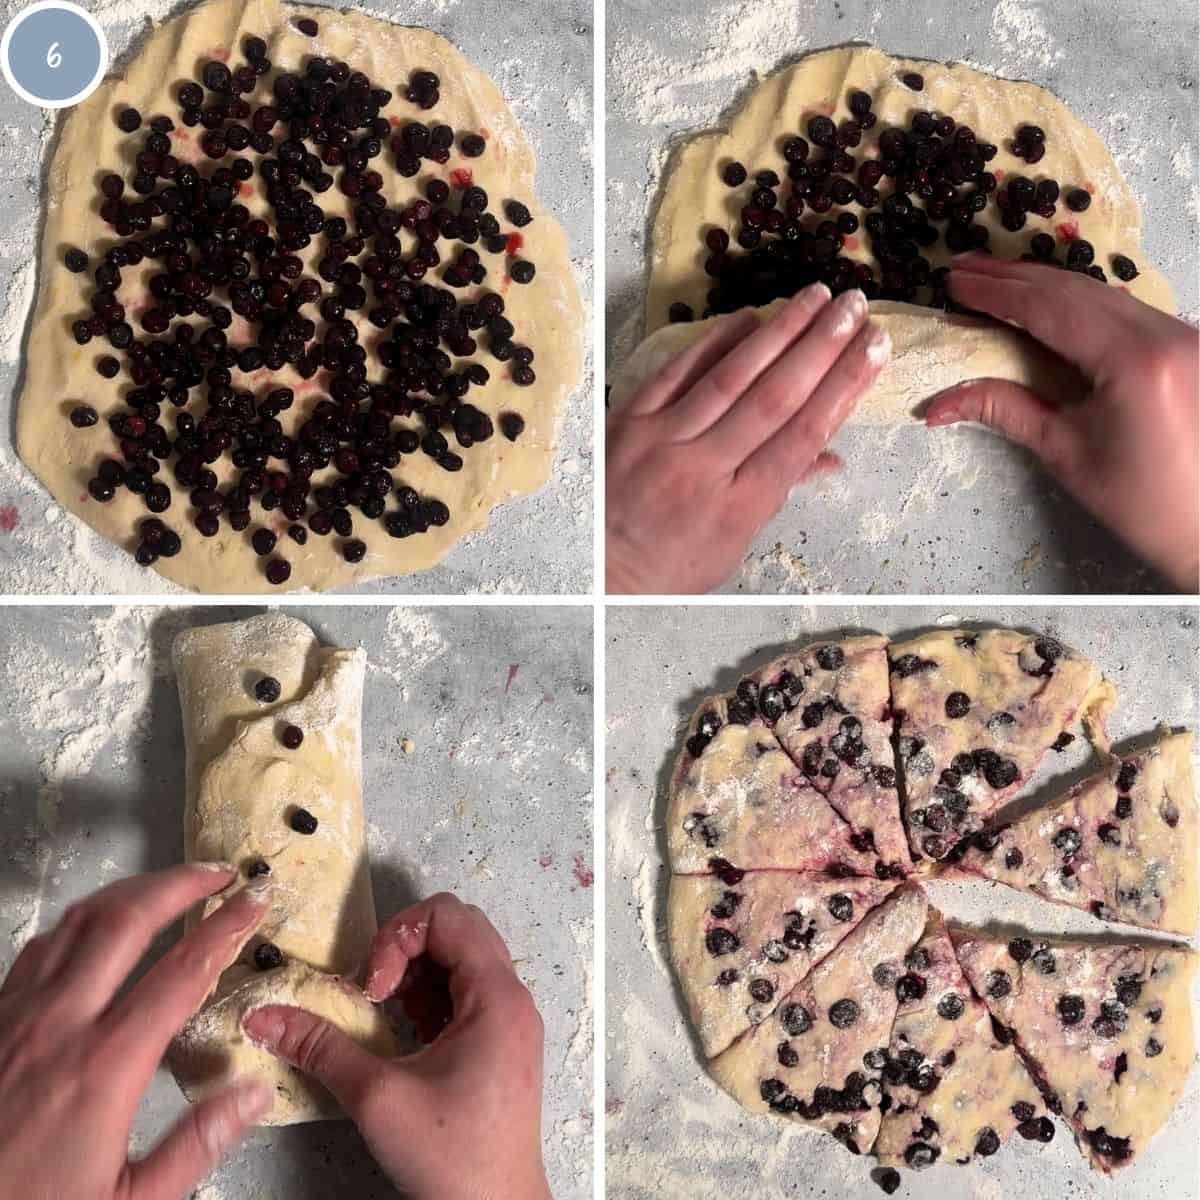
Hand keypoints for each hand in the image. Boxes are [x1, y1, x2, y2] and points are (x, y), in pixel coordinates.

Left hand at [0, 864, 272, 1199]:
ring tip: (164, 886)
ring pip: (76, 921)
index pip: (184, 971)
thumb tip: (251, 1095)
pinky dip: (79, 922)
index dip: (227, 925)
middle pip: (125, 920)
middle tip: (216, 872)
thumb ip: (194, 1145)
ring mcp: (15, 1017)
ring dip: (128, 892)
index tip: (255, 899)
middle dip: (179, 882)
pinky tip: (94, 930)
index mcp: (104, 1066)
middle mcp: (57, 1025)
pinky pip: (37, 949)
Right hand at [242, 893, 549, 1199]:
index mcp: (496, 996)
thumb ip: (320, 1047)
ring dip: (417, 971)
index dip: (398, 936)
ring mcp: (511, 1018)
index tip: (373, 989)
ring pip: (462, 956)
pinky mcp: (502, 1040)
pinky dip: (432, 996)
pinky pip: (467, 989)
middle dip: (405, 948)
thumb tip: (265, 1017)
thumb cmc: (450, 1156)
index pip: (448, 916)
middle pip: (458, 928)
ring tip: (387, 1014)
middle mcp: (511, 997)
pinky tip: (407, 1033)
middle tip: (375, 993)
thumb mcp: (377, 1097)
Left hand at [606, 284, 892, 592]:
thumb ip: (778, 493)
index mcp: (739, 505)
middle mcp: (702, 468)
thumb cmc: (676, 566)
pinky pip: (678, 371)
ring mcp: (662, 440)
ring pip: (731, 376)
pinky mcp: (630, 421)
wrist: (601, 571)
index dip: (844, 386)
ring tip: (816, 297)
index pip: (802, 434)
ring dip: (779, 331)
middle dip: (821, 346)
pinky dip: (714, 341)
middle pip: (774, 397)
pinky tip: (749, 316)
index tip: (874, 348)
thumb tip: (831, 457)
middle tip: (854, 305)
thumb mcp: (735, 543)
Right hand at [927, 253, 1199, 590]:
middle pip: (1076, 289)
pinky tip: (1047, 302)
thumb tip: (938, 404)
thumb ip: (1005, 411)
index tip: (955, 281)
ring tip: (995, 280)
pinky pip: (1125, 308)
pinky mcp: (1189, 342)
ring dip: (1045, 285)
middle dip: (1015, 277)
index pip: (1050, 308)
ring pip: (1103, 293)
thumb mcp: (1065, 454)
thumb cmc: (1142, 503)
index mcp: (1133, 360)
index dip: (998, 291)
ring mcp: (1185, 332)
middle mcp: (1165, 332)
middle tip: (964, 268)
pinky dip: (1078, 302)